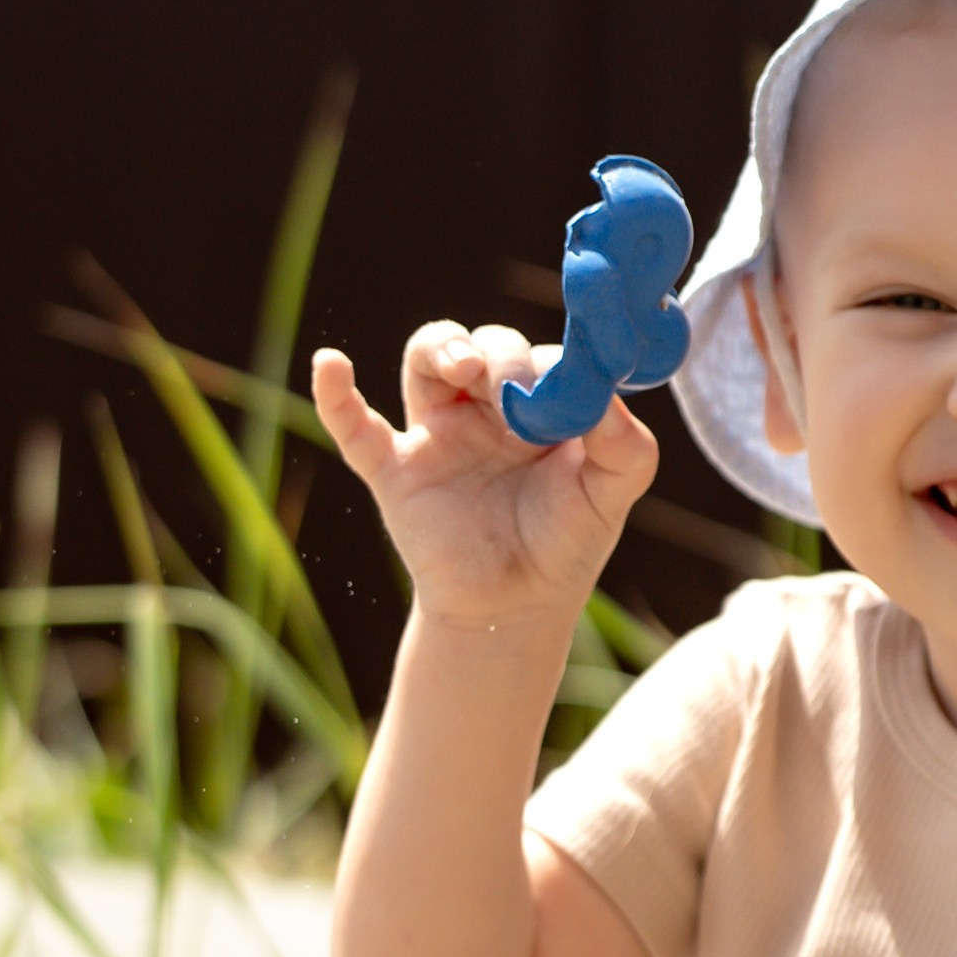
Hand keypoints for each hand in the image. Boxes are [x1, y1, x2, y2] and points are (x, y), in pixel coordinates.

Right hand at [312, 321, 655, 637]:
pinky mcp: (396, 471)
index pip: (541, 355)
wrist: (515, 611)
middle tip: (514, 390)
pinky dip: (335, 396)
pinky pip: (355, 427)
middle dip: (501, 356)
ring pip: (426, 359)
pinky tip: (331, 363)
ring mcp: (437, 435)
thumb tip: (605, 396)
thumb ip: (625, 445)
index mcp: (538, 405)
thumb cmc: (564, 545)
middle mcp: (486, 409)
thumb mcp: (610, 494)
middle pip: (484, 344)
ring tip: (464, 368)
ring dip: (443, 347)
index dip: (551, 363)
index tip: (567, 391)